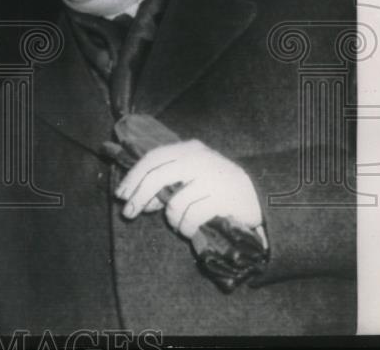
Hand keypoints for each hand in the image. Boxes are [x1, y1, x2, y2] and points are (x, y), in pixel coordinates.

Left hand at [114, 139, 262, 238]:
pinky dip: (185, 227)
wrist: (259, 198)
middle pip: (156, 176)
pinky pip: (191, 216)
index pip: (152, 158)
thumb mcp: (191, 177)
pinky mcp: (223, 197)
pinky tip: (189, 229)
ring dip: (171, 219)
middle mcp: (199, 158)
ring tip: (179, 224)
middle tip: (129, 214)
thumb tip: (140, 200)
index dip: (133, 177)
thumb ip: (167, 183)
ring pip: (174, 202)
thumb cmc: (217, 188)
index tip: (120, 195)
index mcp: (188, 149)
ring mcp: (212, 176)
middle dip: (139, 197)